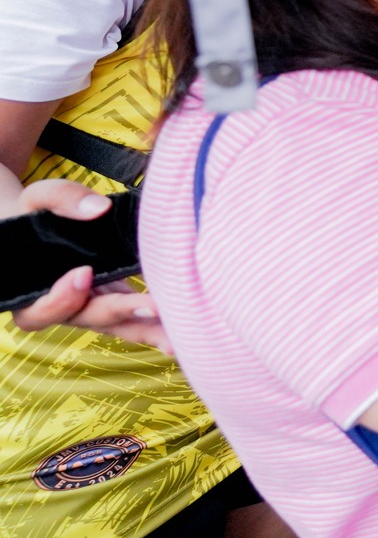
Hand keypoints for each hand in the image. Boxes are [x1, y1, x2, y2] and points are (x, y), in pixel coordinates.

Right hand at [7, 180, 170, 350]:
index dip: (61, 297)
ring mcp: (93, 305)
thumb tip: (100, 208)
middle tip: (154, 307)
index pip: (40, 309)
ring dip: (149, 330)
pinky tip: (185, 326)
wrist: (40, 227)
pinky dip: (159, 322)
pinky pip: (136, 316)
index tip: (83, 273)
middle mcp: (64, 305)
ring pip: (119, 326)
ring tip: (179, 338)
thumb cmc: (35, 215)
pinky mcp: (116, 298)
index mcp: (31, 292)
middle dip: (121, 313)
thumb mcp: (37, 200)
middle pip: (89, 318)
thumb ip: (61, 199)